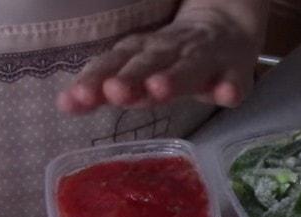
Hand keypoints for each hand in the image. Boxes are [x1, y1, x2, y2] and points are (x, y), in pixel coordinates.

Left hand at [57, 13, 260, 113]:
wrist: (227, 26)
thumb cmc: (173, 56)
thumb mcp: (137, 68)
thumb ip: (105, 86)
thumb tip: (64, 105)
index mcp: (142, 51)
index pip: (114, 62)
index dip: (95, 79)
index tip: (75, 99)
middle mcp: (171, 51)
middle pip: (149, 62)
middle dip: (131, 77)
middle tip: (114, 92)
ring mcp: (206, 59)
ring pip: (189, 67)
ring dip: (175, 77)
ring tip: (159, 90)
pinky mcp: (236, 71)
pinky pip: (235, 79)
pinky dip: (230, 87)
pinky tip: (225, 96)